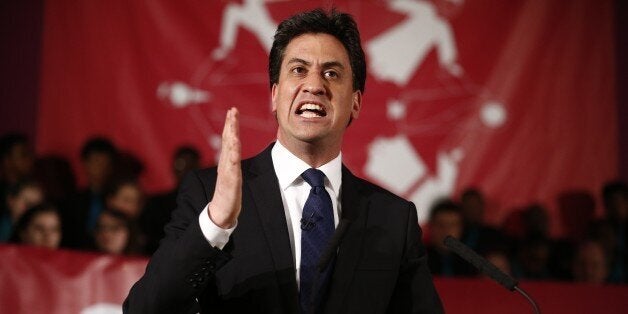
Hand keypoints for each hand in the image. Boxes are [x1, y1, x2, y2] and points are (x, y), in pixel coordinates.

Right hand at [208, 107, 241, 228]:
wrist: (221, 213)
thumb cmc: (227, 195)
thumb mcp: (232, 176)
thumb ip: (232, 164)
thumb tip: (234, 154)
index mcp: (227, 162)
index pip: (229, 140)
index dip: (230, 125)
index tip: (233, 111)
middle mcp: (226, 164)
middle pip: (228, 141)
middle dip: (230, 125)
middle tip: (232, 110)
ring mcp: (227, 172)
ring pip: (229, 151)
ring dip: (231, 136)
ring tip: (232, 123)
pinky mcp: (230, 182)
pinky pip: (231, 166)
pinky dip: (232, 154)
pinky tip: (234, 145)